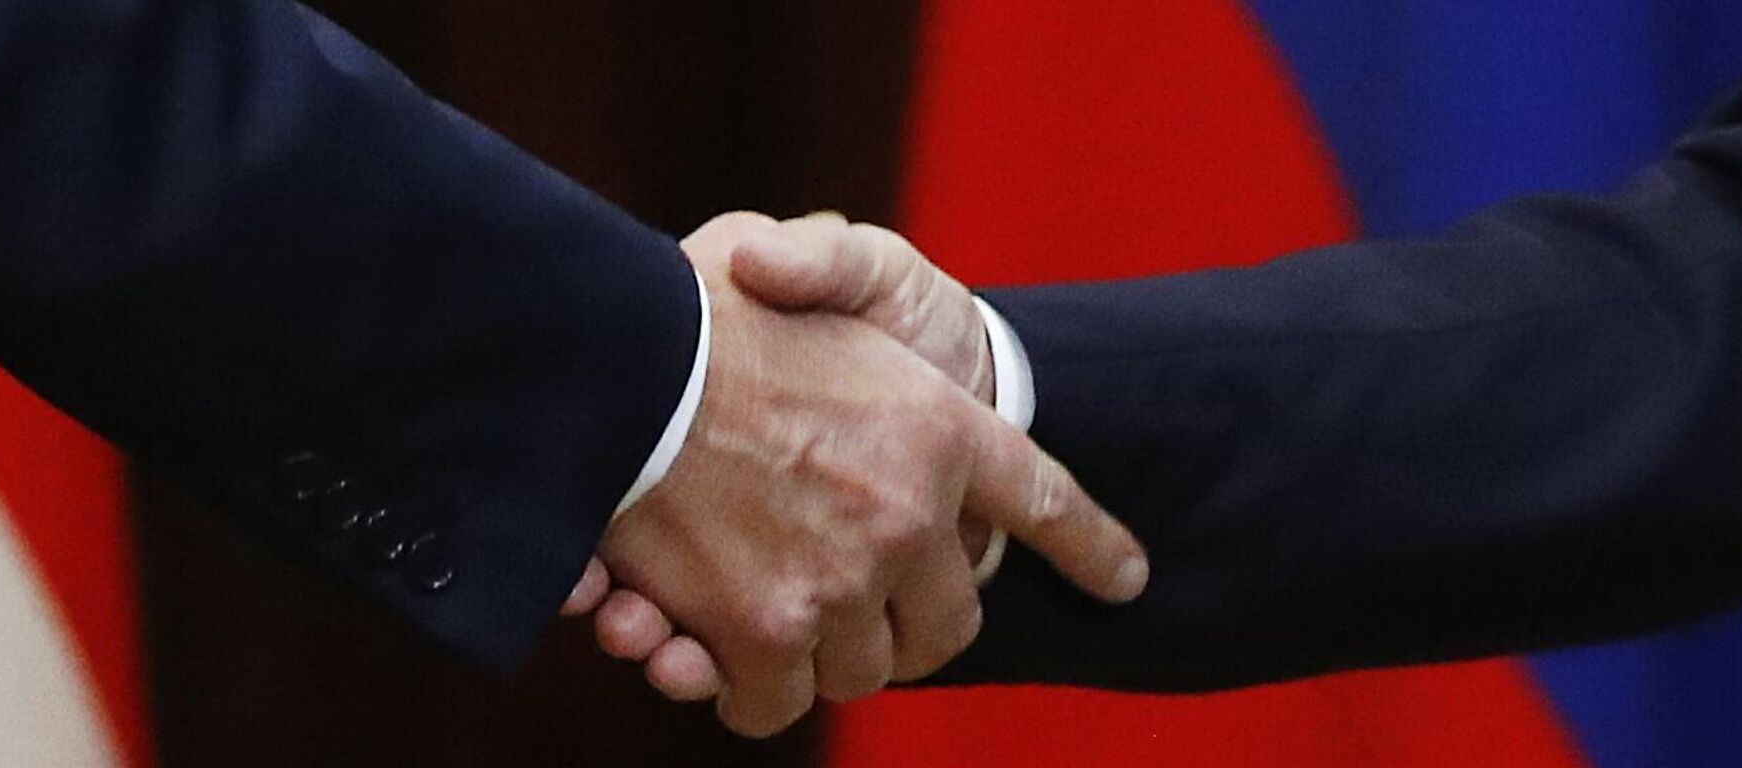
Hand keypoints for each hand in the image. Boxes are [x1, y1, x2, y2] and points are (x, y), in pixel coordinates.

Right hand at [573, 214, 1145, 734]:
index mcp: (939, 424)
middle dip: (908, 626)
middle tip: (859, 603)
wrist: (616, 346)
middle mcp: (907, 513)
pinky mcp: (766, 630)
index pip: (1040, 499)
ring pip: (861, 671)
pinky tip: (684, 649)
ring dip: (817, 654)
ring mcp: (842, 580)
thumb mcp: (819, 256)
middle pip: (949, 625)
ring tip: (759, 615)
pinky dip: (734, 686)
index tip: (1124, 581)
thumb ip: (843, 267)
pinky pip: (774, 700)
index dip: (1088, 546)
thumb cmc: (714, 296)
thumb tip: (848, 316)